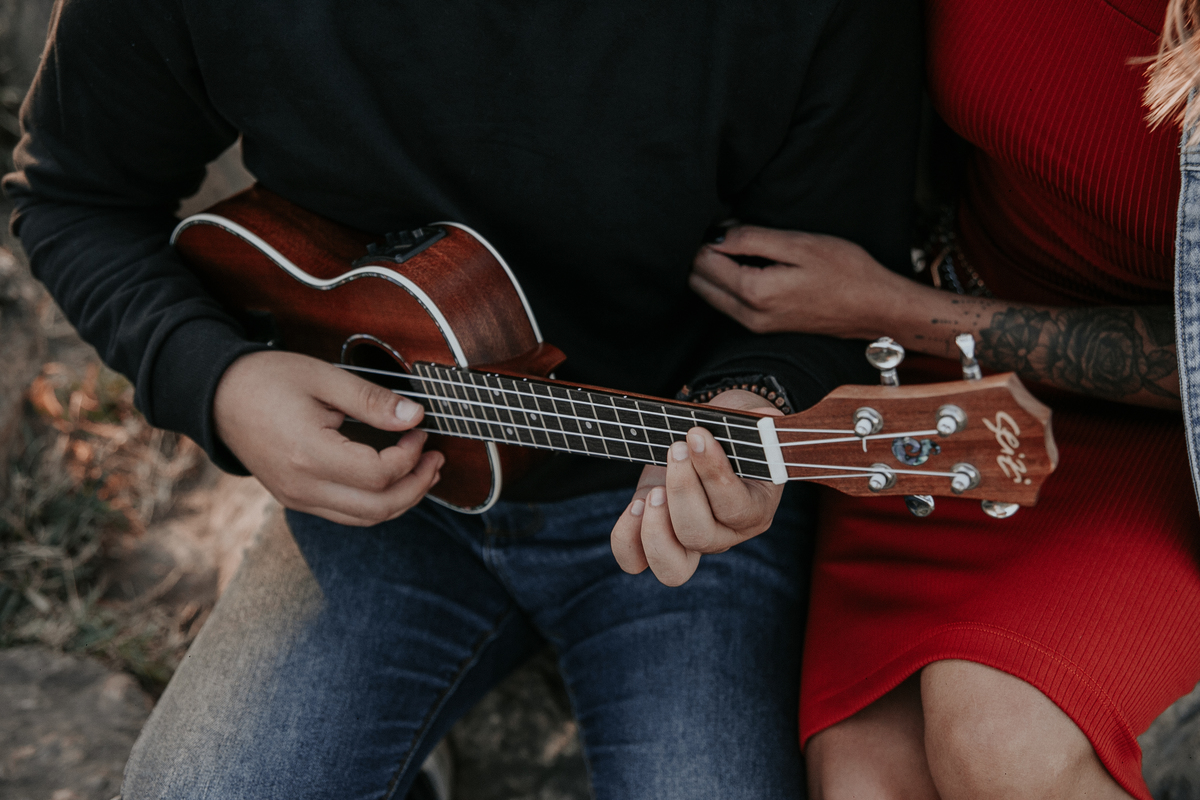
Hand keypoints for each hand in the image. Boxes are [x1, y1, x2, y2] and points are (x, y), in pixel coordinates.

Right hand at [213, 350, 443, 525]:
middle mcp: (303, 487)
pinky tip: (392, 479)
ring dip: (402, 500)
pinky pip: (347, 514)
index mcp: (309, 454)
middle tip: (437, 459)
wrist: (217, 396)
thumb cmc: (267, 379)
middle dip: (417, 486)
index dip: (410, 456)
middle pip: (378, 508)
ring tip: (425, 471)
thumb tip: (415, 416)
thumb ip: (371, 400)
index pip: (379, 474)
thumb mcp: (323, 377)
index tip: (420, 430)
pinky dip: (377, 503)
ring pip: (365, 518)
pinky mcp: (296, 499)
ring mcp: (298, 498)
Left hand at [609, 389, 784, 586]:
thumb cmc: (730, 430)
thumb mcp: (746, 420)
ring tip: (654, 490)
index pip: (734, 506)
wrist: (706, 438)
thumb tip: (758, 418)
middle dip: (681, 490)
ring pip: (671, 567)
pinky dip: (628, 536)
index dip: (713, 473)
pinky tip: (635, 503)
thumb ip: (755, 421)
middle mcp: (724, 535)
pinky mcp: (656, 536)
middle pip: (700, 536)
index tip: (697, 435)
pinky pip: (634, 559)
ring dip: (655, 526)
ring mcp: (689, 542)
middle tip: (675, 450)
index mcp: (755, 510)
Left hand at [690, 225, 914, 337]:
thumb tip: (715, 235)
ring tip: (742, 246)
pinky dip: (726, 282)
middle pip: (698, 281)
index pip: (703, 262)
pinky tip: (749, 264)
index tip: (732, 222)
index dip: (711, 236)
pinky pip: (727, 302)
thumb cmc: (845, 271)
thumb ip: (752, 239)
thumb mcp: (799, 244)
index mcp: (753, 292)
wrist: (874, 307)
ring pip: (709, 294)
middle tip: (732, 232)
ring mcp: (753, 325)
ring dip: (713, 268)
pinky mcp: (762, 326)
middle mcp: (747, 315)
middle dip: (704, 254)